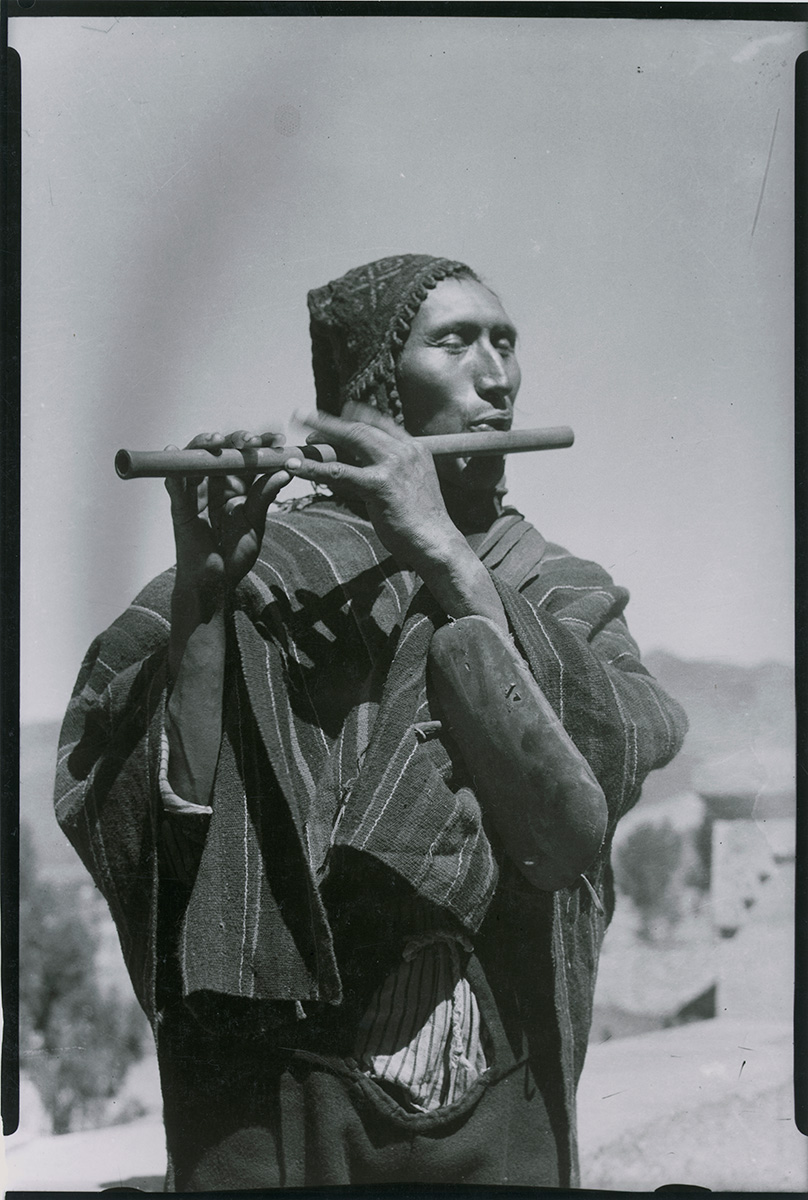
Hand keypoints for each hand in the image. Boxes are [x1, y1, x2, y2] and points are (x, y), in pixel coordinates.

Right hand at [165, 429, 289, 599]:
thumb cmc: (235, 553)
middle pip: (221, 452)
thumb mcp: (255, 522)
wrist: (217, 582)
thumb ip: (265, 496)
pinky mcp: (179, 507)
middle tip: (251, 441)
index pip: (246, 456)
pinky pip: (174, 485)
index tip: (277, 439)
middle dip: (236, 440)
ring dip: (203, 446)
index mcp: (236, 485)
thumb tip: (284, 470)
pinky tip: (172, 452)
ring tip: (217, 440)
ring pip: (194, 460)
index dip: (259, 444)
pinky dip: (172, 469)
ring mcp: (195, 493)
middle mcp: (214, 483)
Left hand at [288, 403, 463, 572]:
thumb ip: (387, 472)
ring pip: (351, 440)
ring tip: (299, 430)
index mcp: (414, 448)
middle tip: (305, 416)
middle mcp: (405, 451)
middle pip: (361, 427)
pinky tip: (296, 466)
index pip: (380, 422)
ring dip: (321, 432)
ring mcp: (393, 465)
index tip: (337, 414)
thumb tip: (354, 469)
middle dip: (330, 420)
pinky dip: (315, 468)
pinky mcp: (380, 485)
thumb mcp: (409, 486)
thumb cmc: (422, 520)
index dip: (355, 416)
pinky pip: (340, 472)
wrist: (436, 541)